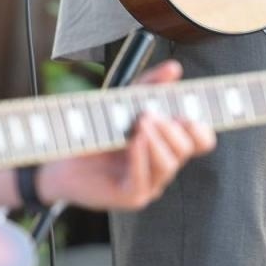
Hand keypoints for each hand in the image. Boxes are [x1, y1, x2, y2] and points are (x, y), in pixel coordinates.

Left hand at [37, 61, 215, 211]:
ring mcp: (150, 183)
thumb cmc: (98, 129)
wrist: (63, 153)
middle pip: (186, 149)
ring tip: (139, 123)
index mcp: (168, 143)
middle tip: (150, 114)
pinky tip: (133, 142)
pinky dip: (141, 157)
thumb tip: (174, 68)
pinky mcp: (131, 197)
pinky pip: (145, 181)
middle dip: (172, 129)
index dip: (202, 130)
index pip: (201, 141)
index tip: (190, 115)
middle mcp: (163, 164)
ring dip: (156, 140)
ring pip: (169, 164)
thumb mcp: (125, 100)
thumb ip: (150, 85)